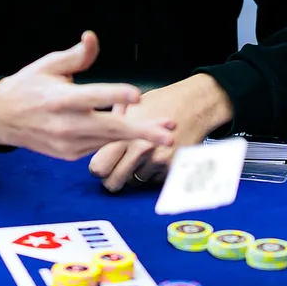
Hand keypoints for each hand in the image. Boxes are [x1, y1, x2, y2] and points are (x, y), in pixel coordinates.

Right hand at [0, 31, 176, 160]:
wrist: (1, 118)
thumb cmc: (28, 86)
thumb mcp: (48, 64)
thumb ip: (75, 55)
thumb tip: (92, 38)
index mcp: (60, 98)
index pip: (92, 96)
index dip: (116, 94)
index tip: (138, 95)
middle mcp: (65, 123)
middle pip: (109, 127)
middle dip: (141, 130)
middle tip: (168, 131)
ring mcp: (67, 142)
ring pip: (108, 140)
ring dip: (138, 138)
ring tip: (165, 134)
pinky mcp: (69, 154)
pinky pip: (98, 146)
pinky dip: (116, 140)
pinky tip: (135, 134)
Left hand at [88, 74, 234, 191]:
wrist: (195, 104)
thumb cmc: (162, 102)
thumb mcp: (131, 107)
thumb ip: (111, 124)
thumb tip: (92, 136)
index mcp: (124, 134)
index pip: (98, 167)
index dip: (98, 167)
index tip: (102, 163)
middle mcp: (140, 150)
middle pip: (113, 183)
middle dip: (112, 178)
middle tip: (116, 169)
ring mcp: (157, 161)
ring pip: (134, 183)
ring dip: (135, 175)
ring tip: (141, 157)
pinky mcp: (172, 168)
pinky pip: (153, 182)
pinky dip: (153, 174)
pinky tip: (156, 158)